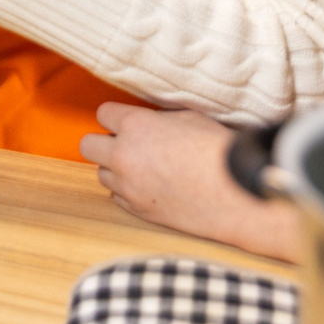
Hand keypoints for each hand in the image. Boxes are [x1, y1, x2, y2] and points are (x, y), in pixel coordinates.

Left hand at [81, 103, 299, 261]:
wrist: (235, 195)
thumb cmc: (217, 151)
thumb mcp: (189, 117)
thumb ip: (159, 118)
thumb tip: (149, 121)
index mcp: (135, 126)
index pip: (102, 113)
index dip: (116, 116)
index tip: (127, 121)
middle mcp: (123, 155)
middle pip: (87, 145)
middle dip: (104, 142)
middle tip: (126, 145)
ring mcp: (128, 186)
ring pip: (101, 173)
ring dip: (116, 169)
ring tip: (144, 168)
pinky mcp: (138, 210)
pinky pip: (117, 197)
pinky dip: (128, 191)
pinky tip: (151, 187)